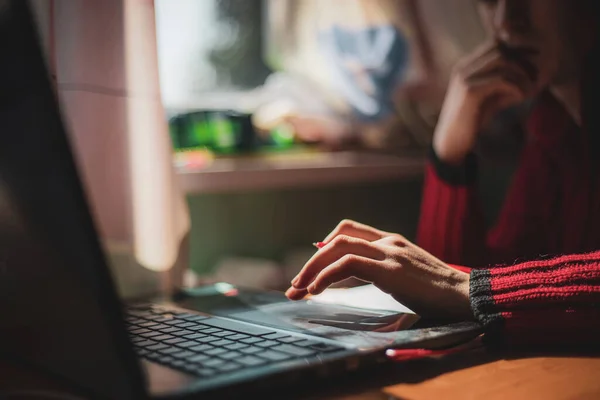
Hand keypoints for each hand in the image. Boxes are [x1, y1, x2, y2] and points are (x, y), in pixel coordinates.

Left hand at [286, 220, 472, 319]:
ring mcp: (390, 253)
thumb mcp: (407, 274)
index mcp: (391, 241)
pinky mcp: (391, 270)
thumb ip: (384, 268)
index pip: (349, 230)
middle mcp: (388, 242)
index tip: (311, 267)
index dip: (324, 244)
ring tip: (299, 290)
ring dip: (312, 268)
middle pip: (338, 237)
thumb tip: (357, 272)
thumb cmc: (437, 292)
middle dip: (312, 261)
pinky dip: (326, 276)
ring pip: (338, 247)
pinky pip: (348, 265)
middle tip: (296, 284)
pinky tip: (316, 291)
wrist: (466, 296)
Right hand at [433, 41, 534, 163]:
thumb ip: (501, 84)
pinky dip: (516, 87)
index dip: (516, 52)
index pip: (494, 44)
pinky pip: (501, 79)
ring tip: (528, 89)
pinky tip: (520, 98)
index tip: (530, 67)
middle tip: (533, 78)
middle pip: (499, 48)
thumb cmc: (470, 120)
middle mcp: (463, 68)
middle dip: (520, 61)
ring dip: (520, 74)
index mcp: (465, 67)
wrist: (452, 141)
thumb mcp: (488, 97)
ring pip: (502, 60)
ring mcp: (465, 78)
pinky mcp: (470, 91)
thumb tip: (526, 75)